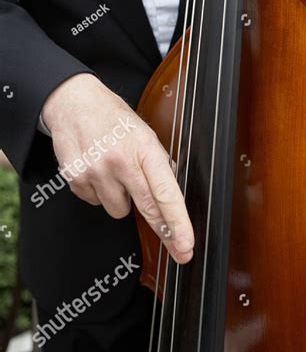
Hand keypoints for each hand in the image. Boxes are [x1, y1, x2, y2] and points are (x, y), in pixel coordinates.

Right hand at [42, 73, 193, 264]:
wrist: (74, 103)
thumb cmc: (114, 119)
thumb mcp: (144, 133)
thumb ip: (157, 164)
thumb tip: (170, 197)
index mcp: (144, 148)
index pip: (165, 192)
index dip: (178, 223)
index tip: (186, 245)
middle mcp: (120, 161)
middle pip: (147, 208)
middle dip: (166, 232)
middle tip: (180, 249)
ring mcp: (96, 172)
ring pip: (119, 211)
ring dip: (122, 199)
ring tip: (116, 173)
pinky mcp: (76, 179)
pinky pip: (96, 203)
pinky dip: (100, 193)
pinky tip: (98, 171)